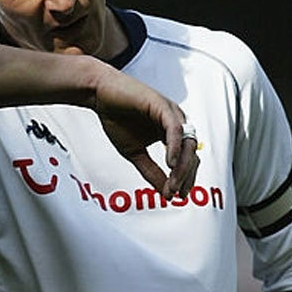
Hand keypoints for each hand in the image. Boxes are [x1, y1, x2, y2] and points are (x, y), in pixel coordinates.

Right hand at [91, 68, 198, 198]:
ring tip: (173, 185)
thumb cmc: (116, 119)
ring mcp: (171, 113)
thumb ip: (151, 171)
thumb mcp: (135, 153)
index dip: (186, 178)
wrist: (100, 95)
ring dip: (182, 167)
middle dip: (186, 176)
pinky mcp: (162, 105)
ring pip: (186, 143)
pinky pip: (174, 129)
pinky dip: (174, 147)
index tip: (177, 196)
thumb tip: (166, 194)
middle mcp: (176, 122)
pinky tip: (170, 164)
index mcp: (172, 133)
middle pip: (191, 153)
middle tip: (175, 193)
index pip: (188, 158)